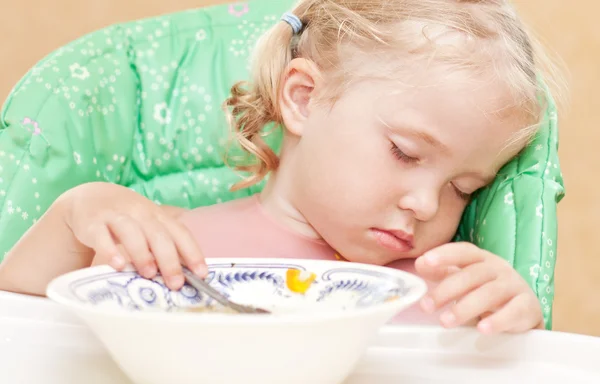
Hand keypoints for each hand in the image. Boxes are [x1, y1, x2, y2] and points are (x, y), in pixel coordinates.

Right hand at [64, 182, 206, 289]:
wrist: (89, 199)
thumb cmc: (127, 219)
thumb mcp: (148, 226)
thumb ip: (163, 246)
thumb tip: (185, 277)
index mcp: (158, 216)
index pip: (179, 233)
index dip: (192, 252)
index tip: (202, 273)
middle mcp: (140, 213)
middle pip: (158, 235)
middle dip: (169, 260)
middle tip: (175, 283)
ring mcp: (115, 216)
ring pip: (132, 232)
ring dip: (143, 254)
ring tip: (149, 274)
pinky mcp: (92, 223)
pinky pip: (101, 236)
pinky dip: (110, 250)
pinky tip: (118, 265)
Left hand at [415, 242, 543, 333]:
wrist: (523, 308)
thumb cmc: (485, 290)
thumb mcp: (464, 279)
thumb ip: (442, 272)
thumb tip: (420, 265)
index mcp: (480, 258)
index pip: (463, 251)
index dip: (444, 255)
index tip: (424, 262)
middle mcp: (498, 268)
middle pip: (471, 275)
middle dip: (446, 290)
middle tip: (426, 306)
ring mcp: (514, 285)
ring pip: (489, 293)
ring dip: (465, 308)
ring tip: (445, 321)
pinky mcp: (527, 305)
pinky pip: (514, 311)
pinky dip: (497, 321)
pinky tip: (482, 329)